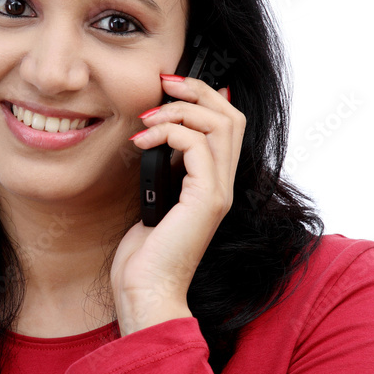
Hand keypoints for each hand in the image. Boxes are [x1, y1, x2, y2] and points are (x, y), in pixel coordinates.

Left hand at [111, 74, 245, 335]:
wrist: (146, 290)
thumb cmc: (144, 254)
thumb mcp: (153, 199)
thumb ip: (163, 169)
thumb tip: (155, 136)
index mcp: (213, 183)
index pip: (228, 124)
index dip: (205, 96)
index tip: (170, 86)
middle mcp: (223, 185)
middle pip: (231, 116)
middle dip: (197, 90)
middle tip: (164, 83)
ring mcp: (218, 192)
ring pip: (219, 124)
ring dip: (178, 111)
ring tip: (145, 121)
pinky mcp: (206, 199)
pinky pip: (196, 145)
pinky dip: (167, 133)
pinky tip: (141, 142)